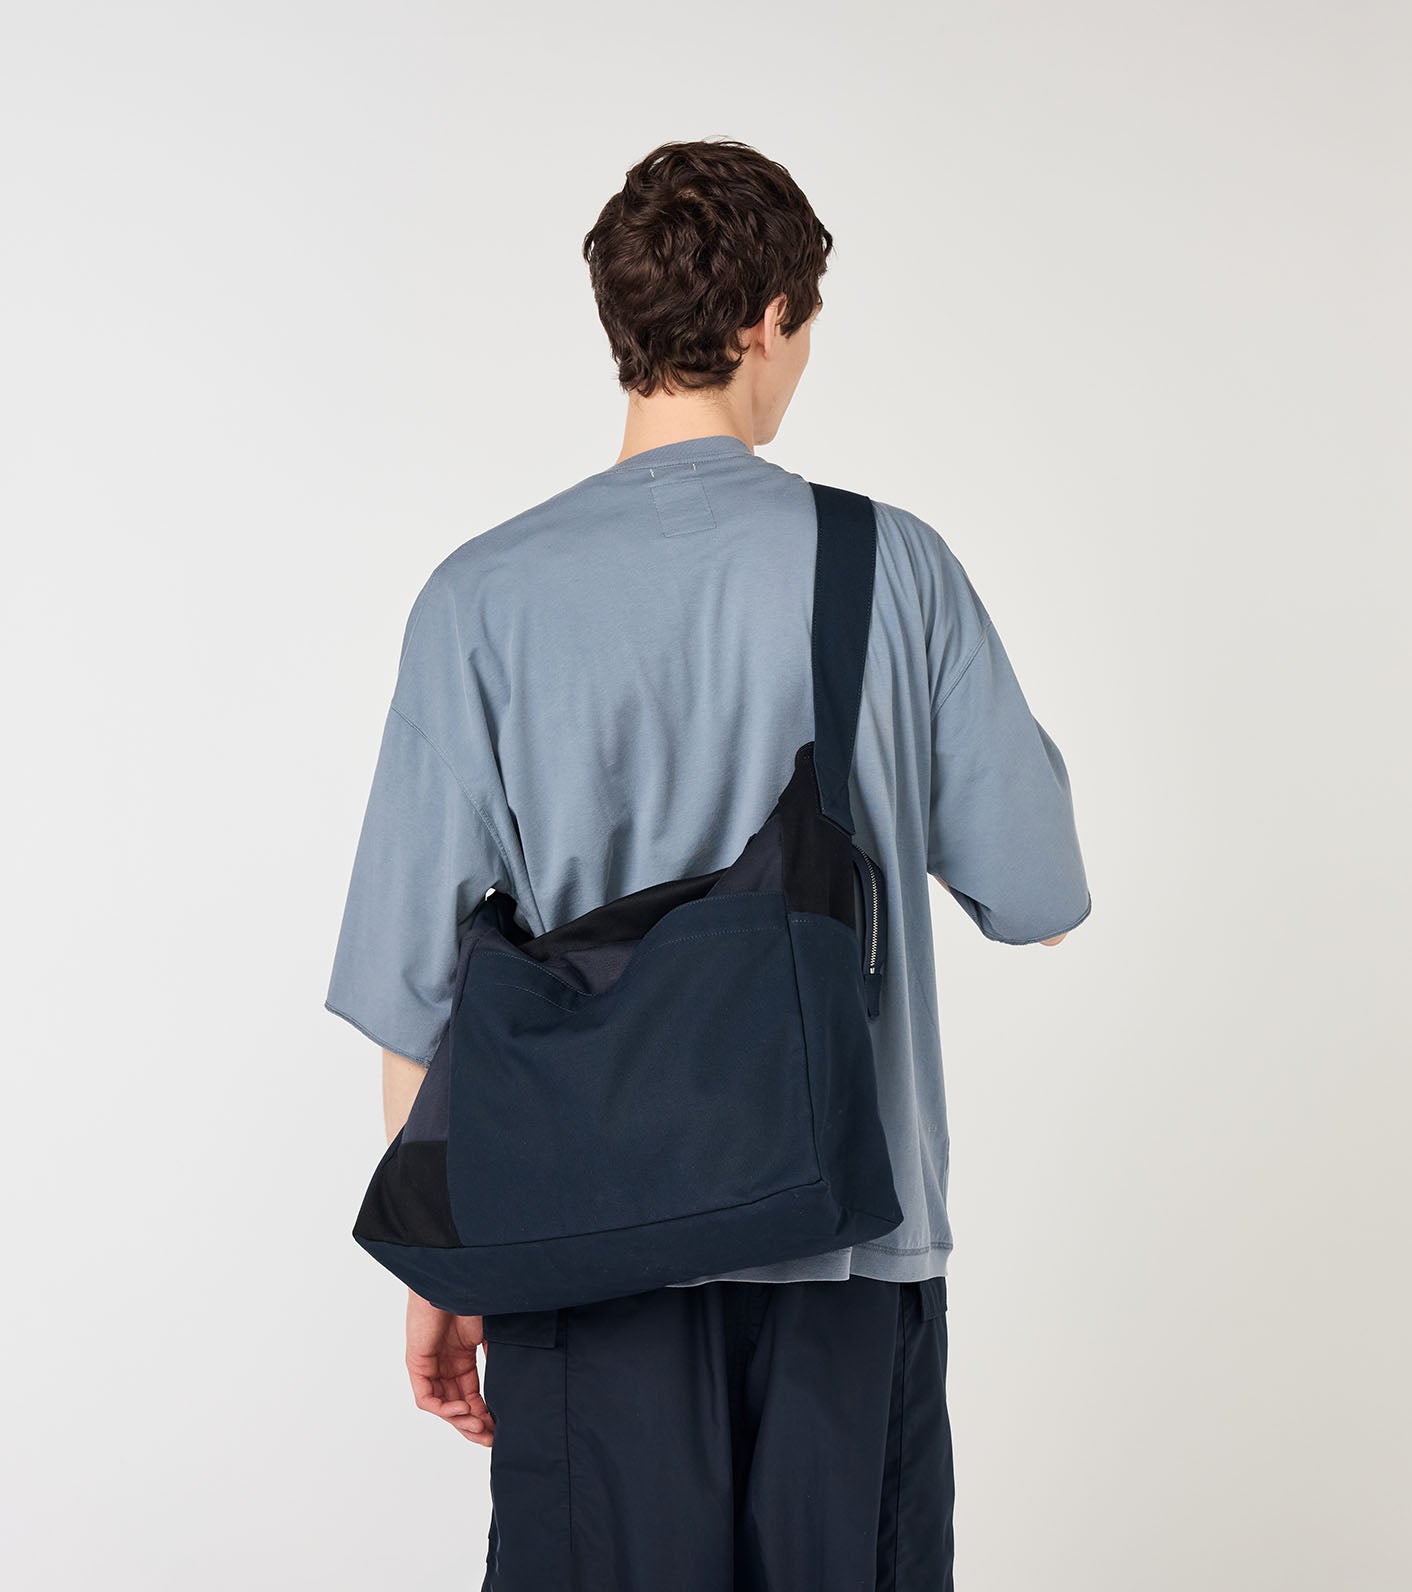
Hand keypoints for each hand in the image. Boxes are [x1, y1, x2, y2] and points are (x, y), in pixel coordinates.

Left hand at [405, 1288, 495, 1446]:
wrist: (452, 1277)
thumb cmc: (471, 1297)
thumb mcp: (490, 1334)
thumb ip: (497, 1357)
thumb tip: (514, 1383)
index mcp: (462, 1358)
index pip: (472, 1395)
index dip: (485, 1414)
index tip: (500, 1429)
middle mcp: (444, 1364)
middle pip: (457, 1406)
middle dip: (473, 1426)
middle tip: (490, 1439)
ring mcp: (430, 1365)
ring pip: (442, 1406)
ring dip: (461, 1421)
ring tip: (480, 1428)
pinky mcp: (417, 1363)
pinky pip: (427, 1398)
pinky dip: (444, 1409)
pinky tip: (464, 1410)